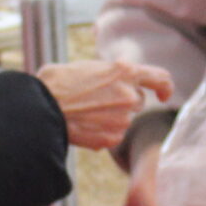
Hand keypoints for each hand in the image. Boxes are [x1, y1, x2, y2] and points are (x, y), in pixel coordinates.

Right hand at [37, 59, 172, 151]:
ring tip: (85, 112)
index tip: (163, 94)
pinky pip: (114, 136)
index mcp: (125, 71)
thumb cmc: (57, 83)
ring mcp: (123, 119)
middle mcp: (129, 95)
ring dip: (111, 118)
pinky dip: (102, 133)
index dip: (165, 87)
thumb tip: (114, 79)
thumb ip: (110, 73)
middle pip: (139, 102)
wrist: (40, 108)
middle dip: (123, 102)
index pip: (160, 78)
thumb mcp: (88, 67)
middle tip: (97, 101)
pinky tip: (83, 126)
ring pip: (125, 120)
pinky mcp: (113, 138)